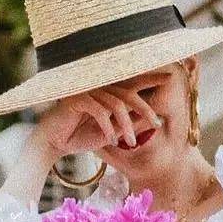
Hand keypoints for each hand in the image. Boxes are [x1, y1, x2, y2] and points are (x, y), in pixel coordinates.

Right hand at [34, 85, 162, 160]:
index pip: (130, 82)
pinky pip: (99, 111)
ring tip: (131, 143)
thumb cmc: (80, 136)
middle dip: (145, 108)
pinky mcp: (76, 99)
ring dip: (126, 125)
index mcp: (106, 92)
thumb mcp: (111, 132)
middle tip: (157, 123)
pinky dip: (109, 127)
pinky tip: (113, 140)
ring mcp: (86, 91)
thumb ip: (128, 124)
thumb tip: (151, 119)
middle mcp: (97, 87)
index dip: (149, 78)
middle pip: (127, 92)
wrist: (53, 143)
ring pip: (116, 103)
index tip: (169, 77)